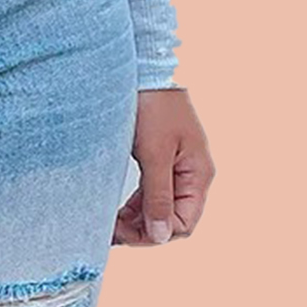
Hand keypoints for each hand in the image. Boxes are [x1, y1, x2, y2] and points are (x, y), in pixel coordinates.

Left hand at [113, 88, 215, 245]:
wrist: (146, 70)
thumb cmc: (153, 107)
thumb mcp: (154, 155)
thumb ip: (158, 197)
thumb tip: (161, 236)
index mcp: (198, 175)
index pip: (183, 224)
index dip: (155, 235)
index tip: (124, 233)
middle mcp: (191, 175)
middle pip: (171, 220)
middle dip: (142, 229)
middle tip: (110, 229)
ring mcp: (176, 170)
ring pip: (158, 210)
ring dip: (136, 221)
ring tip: (109, 223)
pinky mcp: (160, 163)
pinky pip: (150, 196)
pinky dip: (133, 207)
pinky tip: (115, 211)